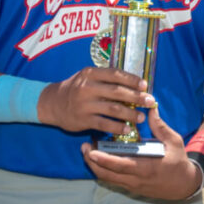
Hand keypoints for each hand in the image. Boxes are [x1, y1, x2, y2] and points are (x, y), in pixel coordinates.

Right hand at [38, 66, 155, 134]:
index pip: (115, 74)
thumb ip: (107, 79)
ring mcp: (85, 104)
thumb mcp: (88, 78)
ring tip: (141, 117)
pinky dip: (118, 127)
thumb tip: (134, 85)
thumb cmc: (76, 89)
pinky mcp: (83, 119)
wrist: (53, 103)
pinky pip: (104, 124)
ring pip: (113, 109)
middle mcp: (87, 88)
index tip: (145, 85)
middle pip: (117, 92)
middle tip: (150, 101)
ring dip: (130, 114)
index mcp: (90, 74)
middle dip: (136, 97)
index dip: (132, 80)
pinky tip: (127, 129)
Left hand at [82, 105, 200, 200]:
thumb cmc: (179, 161)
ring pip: (108, 179)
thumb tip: (151, 108)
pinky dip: (104, 170)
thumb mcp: (173, 141)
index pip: (120, 165)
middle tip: (83, 148)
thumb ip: (160, 126)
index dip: (103, 159)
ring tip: (88, 152)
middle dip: (92, 162)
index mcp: (146, 167)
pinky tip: (99, 159)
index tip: (91, 151)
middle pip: (108, 174)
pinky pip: (113, 180)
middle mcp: (136, 179)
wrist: (184, 184)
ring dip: (96, 166)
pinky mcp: (132, 188)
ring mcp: (133, 185)